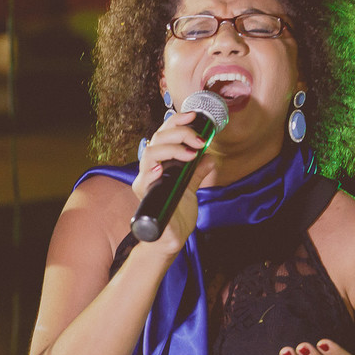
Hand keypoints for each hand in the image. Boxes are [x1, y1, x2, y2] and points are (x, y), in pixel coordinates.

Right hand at [131, 109, 216, 253]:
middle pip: (157, 140)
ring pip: (149, 154)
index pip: (163, 134)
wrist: (173, 238)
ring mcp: (145, 183)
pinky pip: (144, 180)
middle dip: (179, 134)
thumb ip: (198, 172)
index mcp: (159, 164)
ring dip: (171, 149)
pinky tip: (161, 168)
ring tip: (190, 154)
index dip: (176, 122)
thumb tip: (210, 156)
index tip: (194, 116)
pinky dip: (151, 172)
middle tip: (199, 140)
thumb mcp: (191, 188)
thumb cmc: (177, 214)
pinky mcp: (145, 197)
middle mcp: (149, 170)